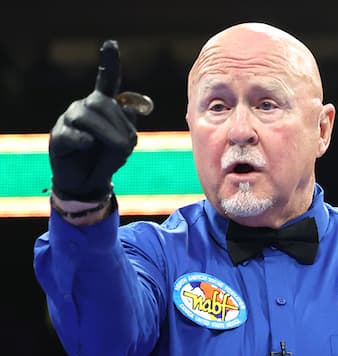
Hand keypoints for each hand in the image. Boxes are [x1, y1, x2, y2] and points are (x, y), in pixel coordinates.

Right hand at [49, 40, 141, 202]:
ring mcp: (69, 119)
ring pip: (90, 118)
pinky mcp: (59, 136)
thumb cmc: (107, 157)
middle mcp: (84, 107)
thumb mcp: (125, 142)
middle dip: (120, 128)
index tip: (111, 43)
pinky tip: (87, 144)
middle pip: (103, 104)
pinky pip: (74, 134)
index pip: (106, 80)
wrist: (88, 181)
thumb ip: (129, 124)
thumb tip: (129, 108)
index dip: (109, 62)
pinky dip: (85, 141)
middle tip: (128, 147)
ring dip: (109, 137)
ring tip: (114, 152)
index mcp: (102, 105)